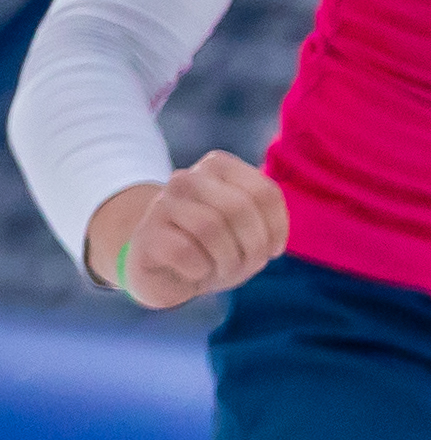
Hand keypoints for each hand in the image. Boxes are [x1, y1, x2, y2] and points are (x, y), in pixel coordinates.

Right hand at [86, 154, 288, 310]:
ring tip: (221, 269)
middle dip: (253, 246)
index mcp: (218, 167)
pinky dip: (200, 269)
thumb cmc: (215, 249)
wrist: (166, 271)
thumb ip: (266, 222)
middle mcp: (187, 178)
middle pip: (239, 208)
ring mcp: (161, 204)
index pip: (264, 192)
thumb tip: (270, 238)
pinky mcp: (146, 235)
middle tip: (246, 264)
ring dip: (228, 260)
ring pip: (210, 227)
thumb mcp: (250, 234)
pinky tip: (196, 272)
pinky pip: (183, 251)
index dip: (276, 228)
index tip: (272, 249)